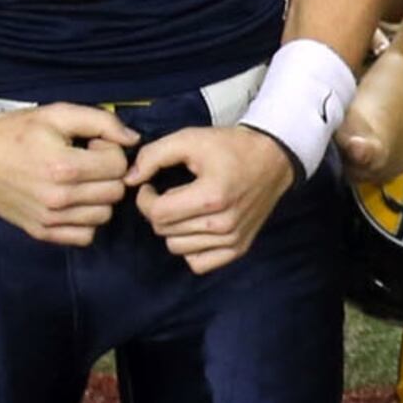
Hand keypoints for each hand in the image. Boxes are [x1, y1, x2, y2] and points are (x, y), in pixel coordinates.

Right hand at [0, 102, 135, 245]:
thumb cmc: (19, 131)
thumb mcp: (58, 114)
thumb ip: (101, 122)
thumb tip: (133, 140)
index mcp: (65, 166)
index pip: (118, 166)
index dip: (109, 150)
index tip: (91, 145)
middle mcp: (59, 198)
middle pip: (115, 192)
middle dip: (107, 174)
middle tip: (86, 161)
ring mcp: (50, 219)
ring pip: (104, 216)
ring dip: (98, 198)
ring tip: (78, 181)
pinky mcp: (42, 232)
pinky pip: (85, 236)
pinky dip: (85, 221)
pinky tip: (73, 202)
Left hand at [126, 123, 298, 271]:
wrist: (272, 158)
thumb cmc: (230, 147)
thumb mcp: (190, 139)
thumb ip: (153, 156)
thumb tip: (130, 179)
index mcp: (211, 197)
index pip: (157, 213)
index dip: (144, 198)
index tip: (149, 186)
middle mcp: (223, 224)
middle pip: (164, 231)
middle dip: (157, 210)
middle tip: (166, 193)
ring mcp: (232, 240)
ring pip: (177, 248)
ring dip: (173, 229)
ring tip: (182, 208)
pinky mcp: (238, 249)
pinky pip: (198, 263)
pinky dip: (190, 249)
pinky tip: (194, 227)